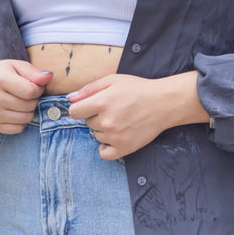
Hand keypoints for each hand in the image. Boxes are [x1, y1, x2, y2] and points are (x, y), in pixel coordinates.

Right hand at [0, 56, 51, 132]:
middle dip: (33, 100)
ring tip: (21, 102)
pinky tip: (16, 111)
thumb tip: (48, 77)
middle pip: (29, 106)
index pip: (31, 91)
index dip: (38, 89)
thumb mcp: (18, 66)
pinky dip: (21, 121)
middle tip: (26, 94)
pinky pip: (18, 128)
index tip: (34, 86)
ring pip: (26, 118)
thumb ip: (34, 72)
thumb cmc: (3, 73)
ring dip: (29, 111)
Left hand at [67, 71, 208, 159]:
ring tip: (120, 120)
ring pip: (96, 136)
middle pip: (87, 123)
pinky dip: (106, 147)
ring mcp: (115, 136)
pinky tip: (113, 138)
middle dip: (96, 116)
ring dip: (103, 130)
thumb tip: (70, 99)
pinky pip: (103, 154)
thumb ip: (89, 89)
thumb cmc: (138, 89)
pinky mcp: (124, 148)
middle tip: (114, 110)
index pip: (74, 112)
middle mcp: (106, 121)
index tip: (90, 106)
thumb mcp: (113, 80)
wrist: (163, 103)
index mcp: (101, 102)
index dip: (81, 108)